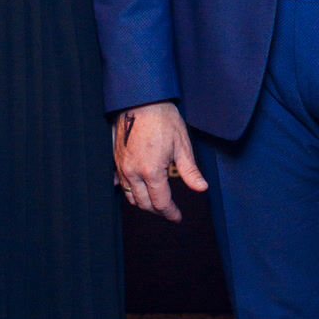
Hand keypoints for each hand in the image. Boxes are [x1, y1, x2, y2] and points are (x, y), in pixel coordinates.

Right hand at [113, 102, 206, 222]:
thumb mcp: (182, 145)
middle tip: (170, 211)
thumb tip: (201, 188)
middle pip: (144, 204)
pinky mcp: (116, 160)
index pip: (161, 202)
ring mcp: (122, 167)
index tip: (177, 217)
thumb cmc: (164, 120)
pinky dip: (130, 191)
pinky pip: (120, 184)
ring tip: (157, 202)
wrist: (141, 101)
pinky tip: (139, 189)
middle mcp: (133, 172)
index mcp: (151, 171)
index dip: (171, 213)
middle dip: (158, 211)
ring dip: (144, 203)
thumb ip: (190, 171)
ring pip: (131, 196)